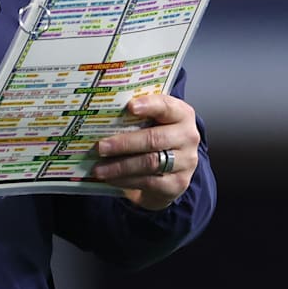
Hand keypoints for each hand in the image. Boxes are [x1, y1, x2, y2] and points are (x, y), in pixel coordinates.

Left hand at [89, 92, 200, 210]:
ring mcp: (186, 162)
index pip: (167, 106)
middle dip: (124, 143)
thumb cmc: (154, 138)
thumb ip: (135, 117)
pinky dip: (126, 181)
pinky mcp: (178, 183)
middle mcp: (188, 136)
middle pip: (154, 139)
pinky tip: (111, 179)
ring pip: (150, 163)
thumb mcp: (150, 123)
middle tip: (100, 147)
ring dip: (120, 166)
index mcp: (182, 115)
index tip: (130, 106)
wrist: (169, 172)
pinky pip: (149, 182)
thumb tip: (103, 115)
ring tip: (99, 169)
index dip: (149, 105)